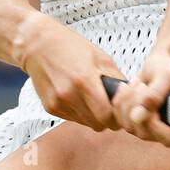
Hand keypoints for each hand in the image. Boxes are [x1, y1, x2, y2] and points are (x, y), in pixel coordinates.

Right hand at [18, 14, 124, 131]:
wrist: (37, 44)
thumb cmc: (70, 46)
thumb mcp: (100, 56)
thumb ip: (116, 79)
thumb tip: (131, 96)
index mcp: (85, 81)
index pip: (107, 116)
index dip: (117, 116)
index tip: (119, 111)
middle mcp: (69, 95)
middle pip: (98, 124)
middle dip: (107, 119)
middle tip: (109, 107)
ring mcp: (57, 103)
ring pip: (85, 123)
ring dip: (92, 116)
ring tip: (91, 98)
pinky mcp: (49, 107)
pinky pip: (72, 118)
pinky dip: (78, 112)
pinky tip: (76, 96)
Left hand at [109, 51, 169, 146]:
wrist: (159, 66)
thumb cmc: (169, 69)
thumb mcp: (166, 76)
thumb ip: (155, 95)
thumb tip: (137, 117)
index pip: (169, 137)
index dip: (153, 123)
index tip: (146, 101)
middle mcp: (169, 131)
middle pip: (145, 133)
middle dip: (137, 106)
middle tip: (141, 84)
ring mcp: (151, 130)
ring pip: (130, 126)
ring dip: (127, 101)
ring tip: (137, 83)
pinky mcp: (136, 125)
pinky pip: (120, 119)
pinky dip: (120, 101)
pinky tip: (127, 88)